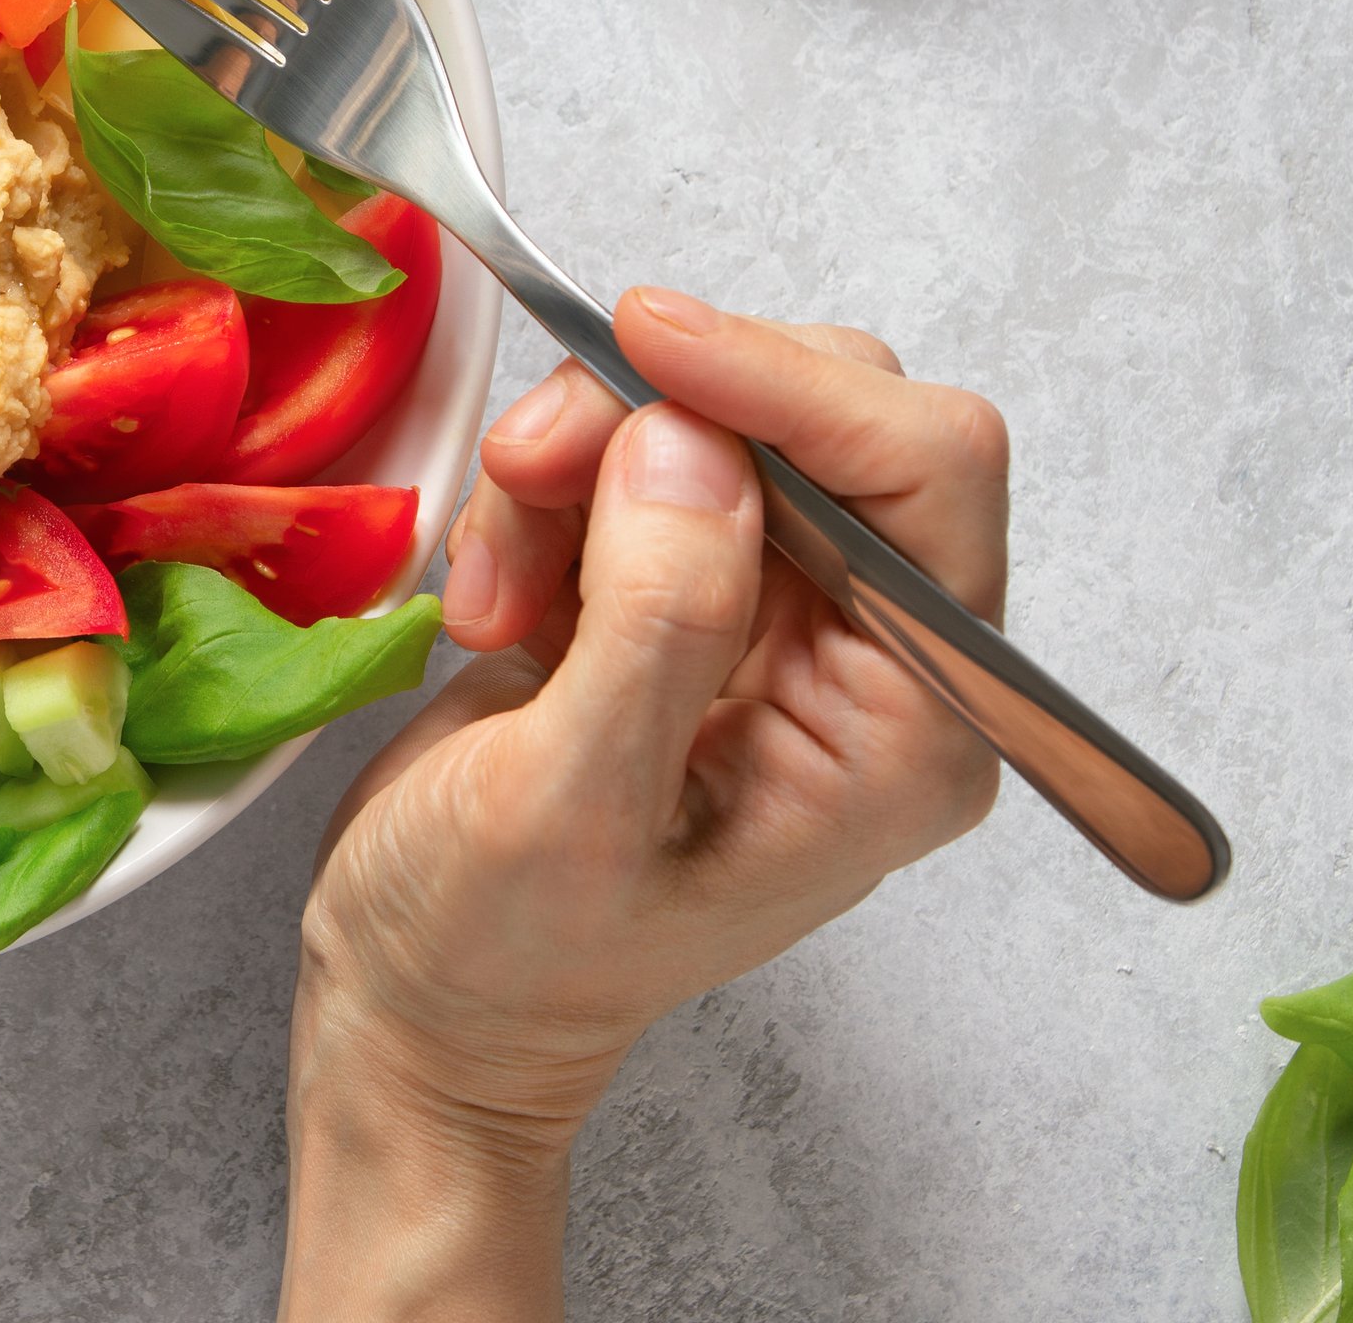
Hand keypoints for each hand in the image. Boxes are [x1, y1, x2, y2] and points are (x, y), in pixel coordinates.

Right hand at [278, 290, 1007, 1320]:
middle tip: (527, 475)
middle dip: (656, 420)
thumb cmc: (501, 958)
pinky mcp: (685, 589)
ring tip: (497, 595)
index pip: (929, 474)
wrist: (423, 1010)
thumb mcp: (571, 809)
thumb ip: (657, 624)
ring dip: (574, 467)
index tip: (650, 342)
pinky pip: (632, 456)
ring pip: (709, 418)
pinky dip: (543, 495)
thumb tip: (690, 440)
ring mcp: (778, 618)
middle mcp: (871, 658)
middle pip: (820, 417)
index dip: (796, 387)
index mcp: (908, 729)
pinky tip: (499, 607)